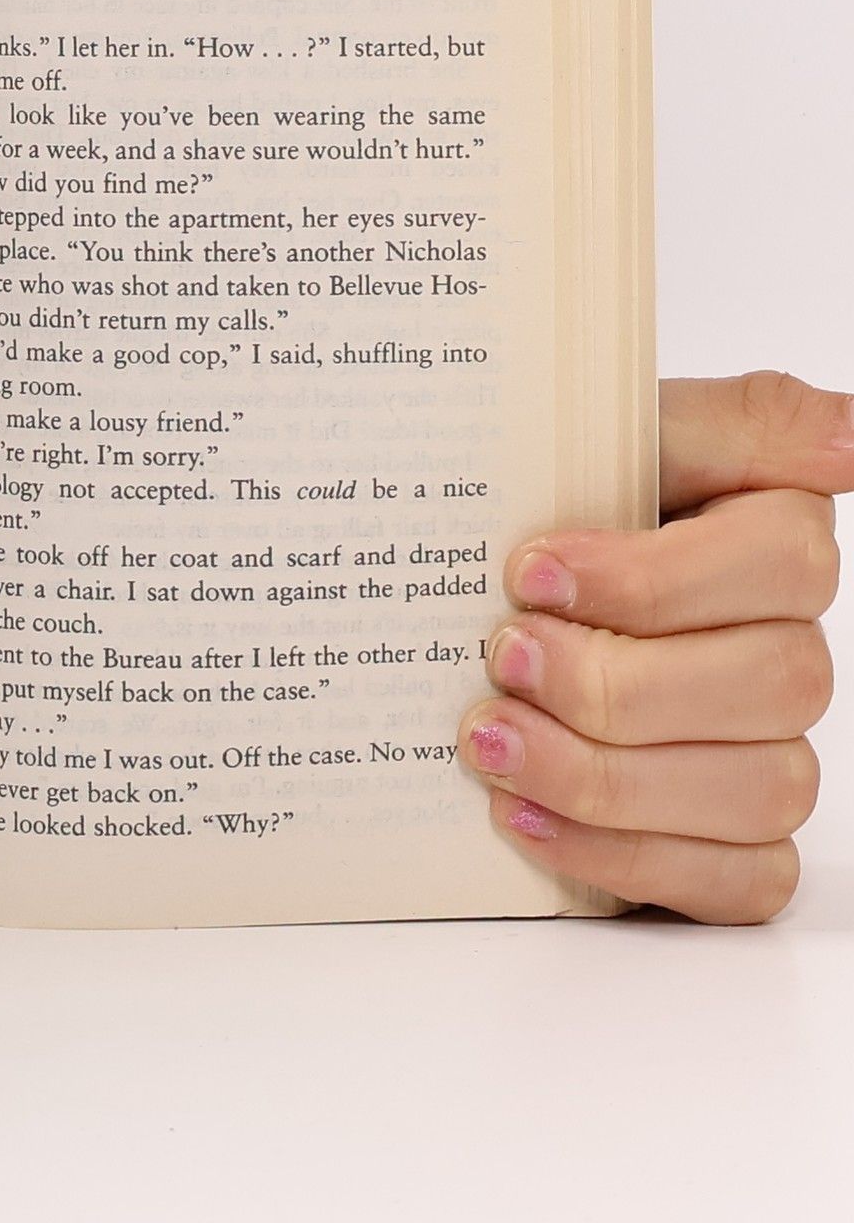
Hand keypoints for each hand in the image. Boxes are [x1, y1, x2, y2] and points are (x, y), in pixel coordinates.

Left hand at [460, 372, 844, 921]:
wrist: (485, 588)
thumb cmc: (556, 505)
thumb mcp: (619, 433)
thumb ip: (733, 422)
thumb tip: (849, 438)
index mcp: (775, 544)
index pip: (783, 565)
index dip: (654, 579)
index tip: (532, 571)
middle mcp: (788, 654)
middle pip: (772, 687)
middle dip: (617, 682)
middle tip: (502, 656)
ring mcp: (771, 754)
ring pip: (754, 792)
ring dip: (604, 775)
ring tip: (489, 740)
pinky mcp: (736, 844)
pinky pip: (731, 880)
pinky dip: (620, 857)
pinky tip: (520, 817)